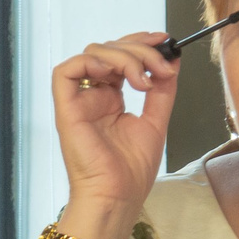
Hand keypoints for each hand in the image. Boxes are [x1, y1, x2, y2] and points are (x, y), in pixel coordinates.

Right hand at [52, 35, 180, 226]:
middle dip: (139, 50)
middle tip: (160, 66)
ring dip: (123, 57)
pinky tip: (114, 75)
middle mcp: (93, 96)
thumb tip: (172, 59)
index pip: (120, 57)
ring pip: (92, 54)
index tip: (165, 42)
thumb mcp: (156, 121)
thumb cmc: (130, 172)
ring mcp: (79, 101)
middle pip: (108, 50)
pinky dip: (91, 63)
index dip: (141, 44)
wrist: (117, 196)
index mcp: (111, 100)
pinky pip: (66, 71)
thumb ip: (163, 90)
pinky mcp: (66, 108)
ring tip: (143, 79)